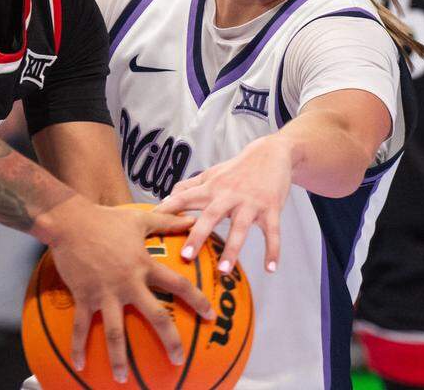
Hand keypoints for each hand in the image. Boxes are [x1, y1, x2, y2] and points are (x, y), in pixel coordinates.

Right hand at [44, 200, 213, 383]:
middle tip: (179, 361)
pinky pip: (81, 326)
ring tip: (122, 380)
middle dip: (170, 340)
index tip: (210, 316)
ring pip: (116, 332)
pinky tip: (79, 364)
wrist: (70, 221)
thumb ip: (168, 221)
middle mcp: (128, 283)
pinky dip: (78, 346)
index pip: (177, 285)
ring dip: (120, 358)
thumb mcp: (140, 219)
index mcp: (144, 265)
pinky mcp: (84, 297)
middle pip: (155, 316)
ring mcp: (105, 293)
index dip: (197, 301)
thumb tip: (191, 219)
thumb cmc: (105, 219)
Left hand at [156, 135, 292, 275]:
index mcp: (211, 188)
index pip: (184, 198)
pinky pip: (273, 232)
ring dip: (232, 249)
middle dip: (198, 235)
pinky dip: (273, 250)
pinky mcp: (271, 208)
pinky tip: (270, 269)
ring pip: (240, 227)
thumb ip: (190, 186)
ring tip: (224, 270)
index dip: (167, 210)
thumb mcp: (212, 174)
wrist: (272, 152)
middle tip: (186, 256)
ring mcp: (250, 202)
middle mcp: (228, 195)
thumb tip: (167, 197)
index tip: (150, 225)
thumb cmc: (237, 169)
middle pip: (211, 215)